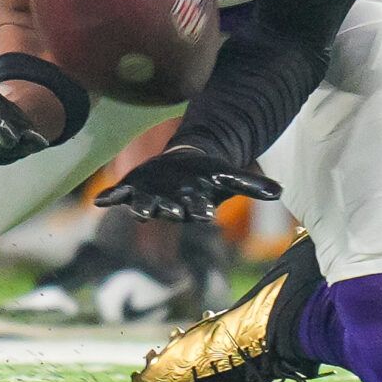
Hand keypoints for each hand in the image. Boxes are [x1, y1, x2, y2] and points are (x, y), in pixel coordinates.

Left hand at [94, 146, 281, 221]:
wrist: (183, 167)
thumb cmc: (206, 176)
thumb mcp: (228, 176)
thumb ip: (251, 186)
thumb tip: (280, 191)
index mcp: (193, 203)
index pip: (198, 208)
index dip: (200, 210)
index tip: (204, 213)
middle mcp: (170, 204)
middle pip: (169, 210)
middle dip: (168, 211)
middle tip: (168, 214)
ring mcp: (150, 197)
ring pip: (144, 206)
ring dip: (141, 208)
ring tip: (138, 212)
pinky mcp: (133, 187)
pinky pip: (120, 195)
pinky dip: (111, 197)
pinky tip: (101, 200)